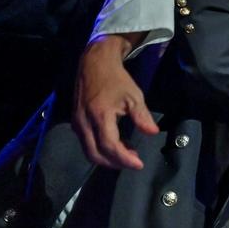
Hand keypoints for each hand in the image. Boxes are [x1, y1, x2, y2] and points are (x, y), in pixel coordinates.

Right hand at [72, 34, 158, 168]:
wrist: (94, 63)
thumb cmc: (116, 79)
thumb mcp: (133, 96)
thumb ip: (142, 116)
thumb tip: (152, 133)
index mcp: (100, 116)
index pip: (110, 147)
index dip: (125, 159)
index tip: (139, 164)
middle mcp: (85, 123)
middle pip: (96, 155)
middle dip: (115, 163)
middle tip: (133, 161)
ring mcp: (77, 123)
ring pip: (89, 151)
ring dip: (107, 157)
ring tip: (127, 153)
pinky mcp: (75, 121)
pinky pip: (86, 143)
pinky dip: (100, 149)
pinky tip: (116, 143)